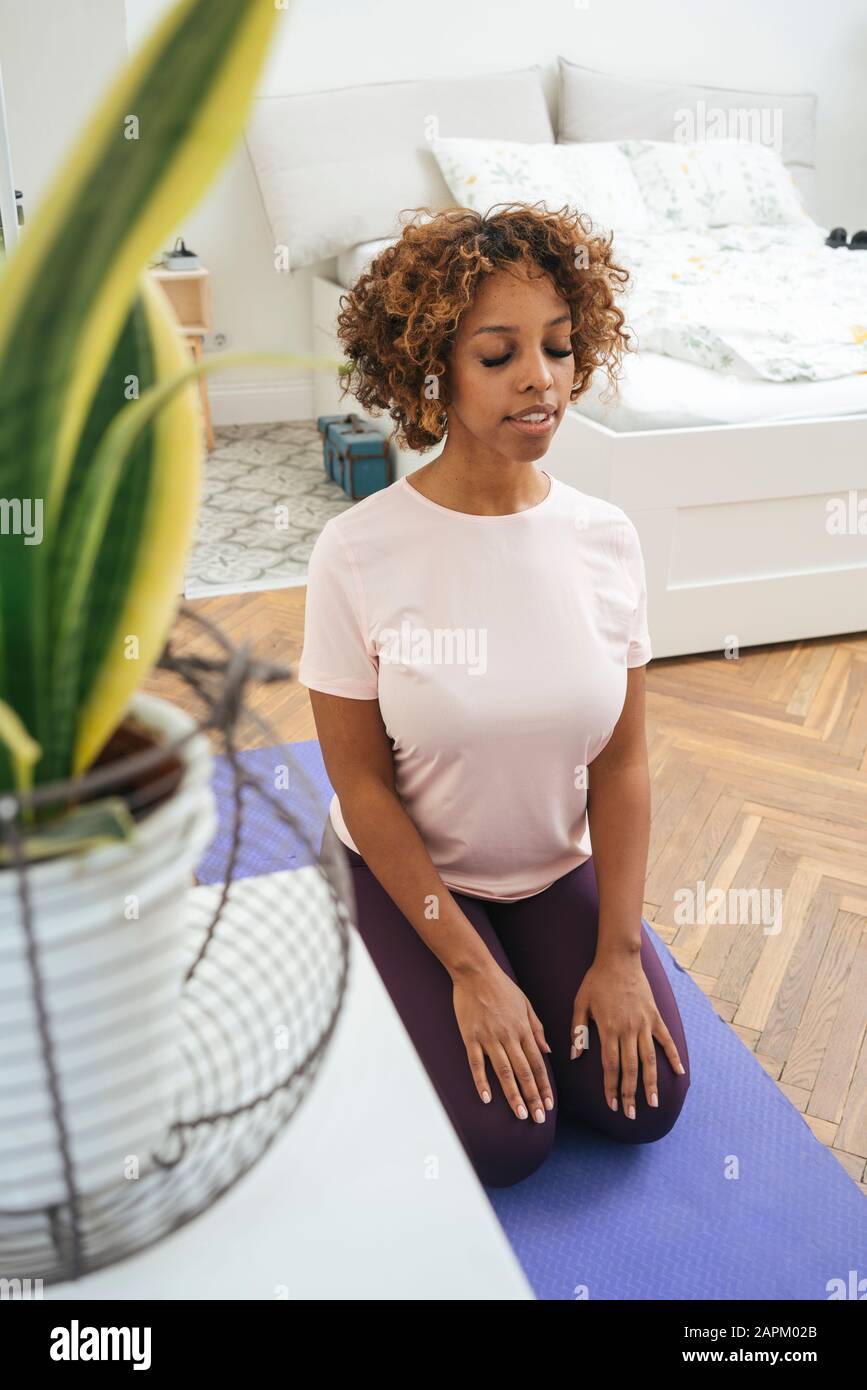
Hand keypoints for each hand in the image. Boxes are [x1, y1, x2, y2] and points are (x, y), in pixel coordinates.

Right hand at [452, 963, 553, 1123]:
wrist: (476, 972)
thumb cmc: (502, 986)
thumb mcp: (526, 1004)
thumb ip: (537, 1029)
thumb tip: (548, 1052)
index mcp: (523, 1029)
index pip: (538, 1064)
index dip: (544, 1086)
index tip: (549, 1105)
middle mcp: (509, 1036)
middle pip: (524, 1072)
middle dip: (533, 1097)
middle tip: (538, 1119)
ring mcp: (489, 1037)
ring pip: (504, 1072)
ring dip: (513, 1095)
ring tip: (520, 1114)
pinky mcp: (471, 1037)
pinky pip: (477, 1063)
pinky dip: (482, 1081)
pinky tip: (487, 1098)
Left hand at [570, 954, 684, 1117]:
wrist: (619, 958)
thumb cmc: (596, 981)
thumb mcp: (580, 1003)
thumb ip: (578, 1030)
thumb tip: (574, 1056)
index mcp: (608, 1029)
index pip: (610, 1066)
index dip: (611, 1088)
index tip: (612, 1105)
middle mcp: (628, 1030)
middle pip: (630, 1069)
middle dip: (630, 1094)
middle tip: (631, 1114)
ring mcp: (644, 1024)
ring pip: (649, 1060)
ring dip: (650, 1083)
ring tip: (652, 1104)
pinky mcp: (655, 1017)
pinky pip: (666, 1041)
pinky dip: (674, 1057)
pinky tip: (679, 1073)